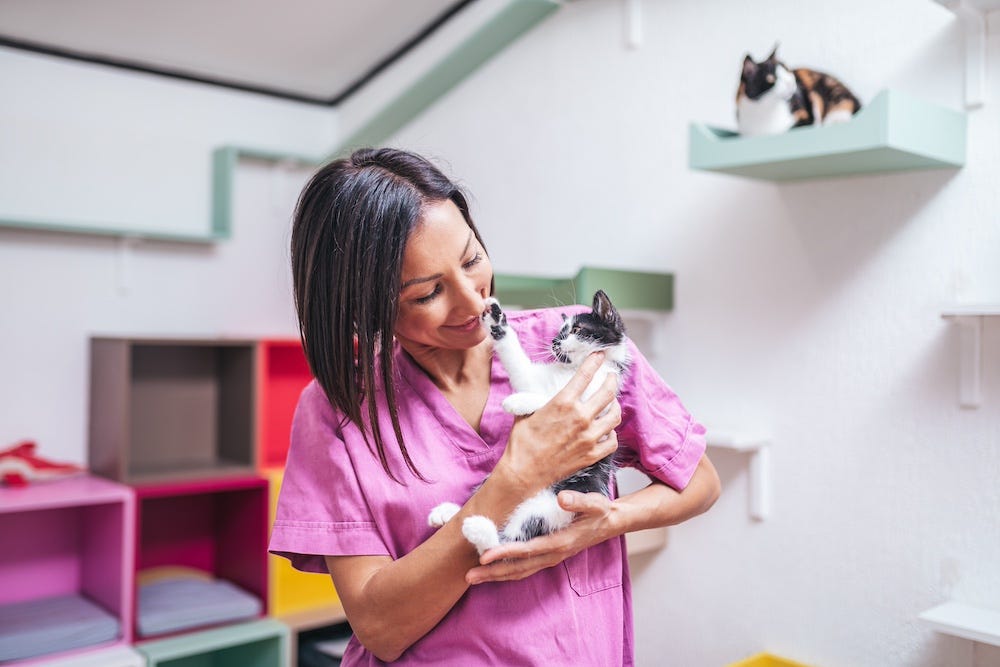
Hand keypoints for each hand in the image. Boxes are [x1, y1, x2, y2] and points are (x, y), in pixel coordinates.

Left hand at [464, 490, 617, 584]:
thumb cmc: (599, 511)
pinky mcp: (547, 556)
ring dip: (496, 575)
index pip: (528, 550)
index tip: (485, 555)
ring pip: (519, 572)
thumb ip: (579, 501)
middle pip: (519, 568)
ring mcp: (549, 558)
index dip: (505, 553)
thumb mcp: (595, 503)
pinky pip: (524, 568)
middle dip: (493, 573)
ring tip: (472, 577)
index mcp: (560, 542)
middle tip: (468, 575)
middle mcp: (553, 554)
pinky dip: (506, 571)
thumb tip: (562, 498)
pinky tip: (491, 570)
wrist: (610, 524)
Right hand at [497, 353, 621, 489]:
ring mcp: (588, 437)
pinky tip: (606, 431)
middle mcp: (580, 418)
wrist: (523, 473)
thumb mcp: (526, 412)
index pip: (585, 375)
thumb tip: (535, 388)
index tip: (599, 356)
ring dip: (615, 406)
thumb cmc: (522, 444)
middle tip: (611, 377)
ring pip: (615, 416)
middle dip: (611, 380)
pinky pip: (612, 441)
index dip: (595, 362)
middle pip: (608, 393)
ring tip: (612, 403)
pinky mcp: (592, 455)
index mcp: (563, 403)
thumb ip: (535, 397)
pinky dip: (611, 434)